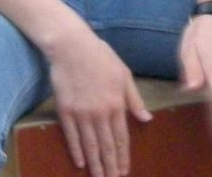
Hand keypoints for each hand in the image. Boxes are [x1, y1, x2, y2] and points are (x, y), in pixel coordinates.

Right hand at [46, 28, 151, 176]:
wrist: (72, 47)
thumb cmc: (101, 56)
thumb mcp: (124, 74)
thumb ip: (134, 99)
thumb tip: (146, 119)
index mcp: (117, 104)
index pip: (122, 137)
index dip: (123, 156)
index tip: (125, 171)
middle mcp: (100, 113)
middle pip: (106, 145)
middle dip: (110, 166)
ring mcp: (82, 113)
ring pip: (90, 145)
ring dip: (95, 164)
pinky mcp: (65, 111)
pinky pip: (72, 136)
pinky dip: (76, 151)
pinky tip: (80, 163)